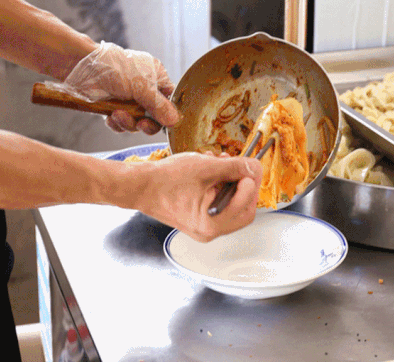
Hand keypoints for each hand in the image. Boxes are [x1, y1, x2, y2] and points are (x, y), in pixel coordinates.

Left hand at [64, 41, 179, 134]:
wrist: (82, 69)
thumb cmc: (115, 69)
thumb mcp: (143, 87)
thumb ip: (160, 106)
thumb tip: (176, 121)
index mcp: (157, 77)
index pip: (170, 99)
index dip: (169, 113)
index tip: (167, 123)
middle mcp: (145, 88)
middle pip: (155, 115)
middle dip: (147, 122)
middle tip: (142, 125)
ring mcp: (130, 98)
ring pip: (138, 122)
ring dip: (129, 122)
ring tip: (118, 115)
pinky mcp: (115, 107)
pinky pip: (123, 123)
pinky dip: (118, 123)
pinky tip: (111, 116)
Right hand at [127, 152, 262, 241]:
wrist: (140, 185)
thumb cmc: (165, 181)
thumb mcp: (206, 168)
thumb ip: (234, 168)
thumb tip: (253, 168)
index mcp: (211, 225)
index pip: (246, 208)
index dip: (252, 185)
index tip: (250, 168)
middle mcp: (208, 231)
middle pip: (242, 209)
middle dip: (242, 184)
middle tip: (241, 167)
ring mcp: (203, 226)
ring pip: (230, 204)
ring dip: (230, 181)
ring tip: (221, 162)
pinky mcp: (197, 218)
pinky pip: (217, 203)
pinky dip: (219, 186)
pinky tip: (212, 169)